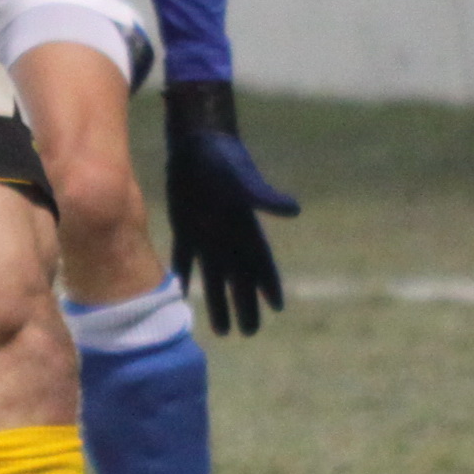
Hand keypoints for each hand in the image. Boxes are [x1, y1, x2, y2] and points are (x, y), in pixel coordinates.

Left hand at [164, 81, 298, 335]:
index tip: (277, 309)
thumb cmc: (222, 158)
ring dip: (217, 300)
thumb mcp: (242, 179)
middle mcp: (229, 236)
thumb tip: (294, 210)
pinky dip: (184, 275)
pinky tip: (179, 295)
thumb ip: (264, 197)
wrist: (195, 141)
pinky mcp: (185, 226)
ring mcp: (207, 233)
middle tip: (249, 333)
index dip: (270, 286)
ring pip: (214, 276)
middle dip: (245, 305)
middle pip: (240, 279)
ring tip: (221, 330)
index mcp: (247, 228)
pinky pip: (185, 258)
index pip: (263, 264)